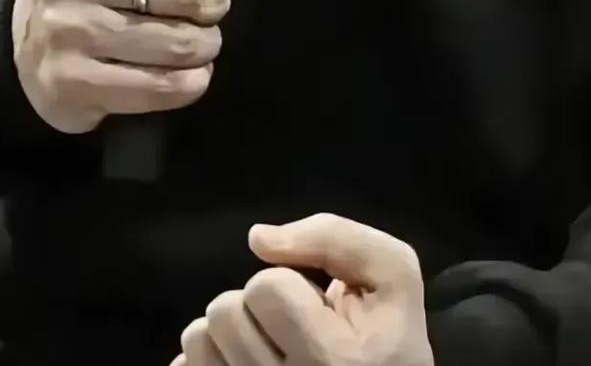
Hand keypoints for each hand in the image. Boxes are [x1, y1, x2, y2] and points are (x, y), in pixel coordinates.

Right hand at [11, 0, 256, 132]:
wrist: (20, 41)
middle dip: (213, 2)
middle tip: (207, 8)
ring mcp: (67, 30)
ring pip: (178, 43)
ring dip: (205, 45)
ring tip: (198, 41)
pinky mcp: (71, 84)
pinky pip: (160, 87)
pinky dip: (190, 83)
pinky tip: (187, 74)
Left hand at [171, 214, 433, 365]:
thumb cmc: (391, 341)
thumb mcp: (393, 275)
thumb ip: (335, 238)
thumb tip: (258, 239)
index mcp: (332, 358)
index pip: (266, 287)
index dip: (288, 281)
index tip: (315, 305)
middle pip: (225, 313)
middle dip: (255, 305)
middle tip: (288, 325)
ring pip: (198, 341)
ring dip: (229, 331)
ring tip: (267, 344)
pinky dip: (205, 360)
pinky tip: (240, 364)